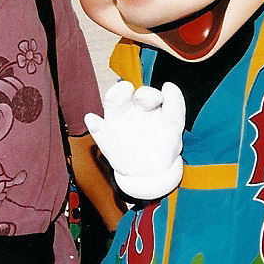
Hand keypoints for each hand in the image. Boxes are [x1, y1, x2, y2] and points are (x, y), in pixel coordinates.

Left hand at [85, 80, 184, 199]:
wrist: (148, 175)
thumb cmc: (126, 157)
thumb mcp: (110, 148)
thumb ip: (100, 133)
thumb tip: (89, 117)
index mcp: (119, 113)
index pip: (117, 98)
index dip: (119, 92)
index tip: (125, 89)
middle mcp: (137, 109)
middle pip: (140, 96)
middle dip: (143, 94)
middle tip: (141, 98)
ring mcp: (155, 114)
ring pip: (156, 99)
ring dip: (155, 97)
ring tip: (158, 99)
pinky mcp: (171, 122)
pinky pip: (174, 108)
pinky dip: (174, 98)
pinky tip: (170, 89)